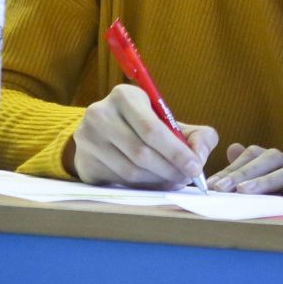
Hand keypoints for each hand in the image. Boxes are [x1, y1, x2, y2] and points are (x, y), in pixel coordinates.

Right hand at [71, 83, 218, 187]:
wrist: (105, 132)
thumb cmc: (145, 125)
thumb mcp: (171, 121)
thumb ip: (198, 136)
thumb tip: (199, 158)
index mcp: (124, 96)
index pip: (152, 129)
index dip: (176, 152)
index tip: (195, 167)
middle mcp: (99, 114)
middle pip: (141, 153)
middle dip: (169, 170)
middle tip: (186, 178)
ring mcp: (87, 140)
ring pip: (129, 172)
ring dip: (157, 181)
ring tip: (172, 181)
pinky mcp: (83, 163)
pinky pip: (117, 183)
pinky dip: (140, 187)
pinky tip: (152, 183)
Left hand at [206, 143, 282, 196]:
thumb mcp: (265, 187)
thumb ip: (247, 169)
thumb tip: (232, 147)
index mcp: (278, 161)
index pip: (253, 156)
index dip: (232, 169)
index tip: (212, 185)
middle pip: (271, 158)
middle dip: (246, 173)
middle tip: (224, 188)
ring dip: (270, 180)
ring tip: (248, 191)